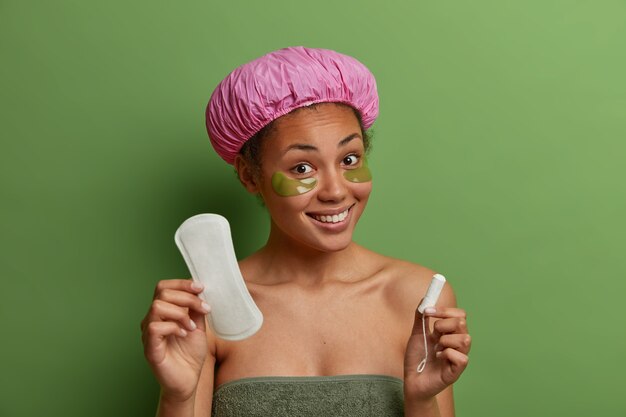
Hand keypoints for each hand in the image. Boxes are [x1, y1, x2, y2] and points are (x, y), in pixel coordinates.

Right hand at [140, 279, 210, 401]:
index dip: (182, 283)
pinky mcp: (150, 347)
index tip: (200, 287)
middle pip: (162, 293)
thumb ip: (196, 308)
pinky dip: (173, 327)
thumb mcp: (198, 326)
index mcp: (163, 313)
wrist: (189, 381)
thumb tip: (200, 290)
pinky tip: (183, 334)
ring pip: (157, 307)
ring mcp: (148, 333)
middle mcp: (152, 320)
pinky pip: (154, 328)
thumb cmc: (190, 354)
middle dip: (187, 297)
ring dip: (180, 313)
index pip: (164, 287)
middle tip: (203, 308)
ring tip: (191, 326)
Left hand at [403, 303, 470, 400]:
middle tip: (433, 335)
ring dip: (445, 341)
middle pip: (462, 322)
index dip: (444, 310)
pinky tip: (438, 358)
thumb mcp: (417, 334)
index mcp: (451, 333)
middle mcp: (458, 343)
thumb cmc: (417, 358)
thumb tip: (425, 298)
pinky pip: (461, 357)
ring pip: (465, 338)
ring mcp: (459, 356)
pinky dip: (447, 355)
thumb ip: (421, 317)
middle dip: (442, 324)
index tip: (428, 312)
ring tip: (436, 349)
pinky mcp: (457, 371)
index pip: (459, 314)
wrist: (412, 379)